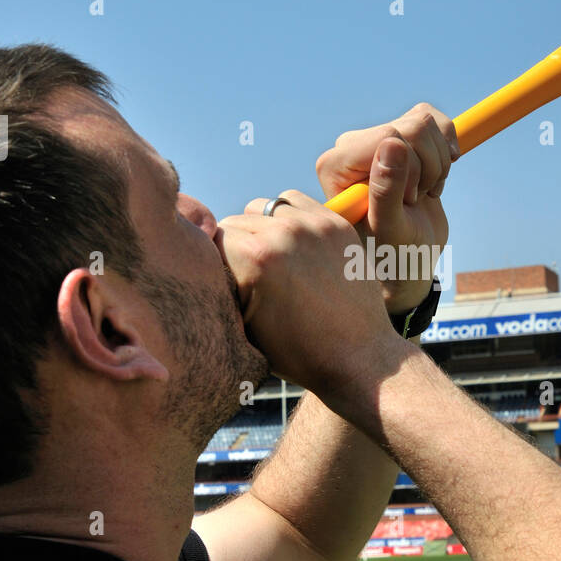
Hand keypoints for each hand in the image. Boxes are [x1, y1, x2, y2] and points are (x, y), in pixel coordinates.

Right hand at [215, 190, 411, 399]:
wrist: (359, 359)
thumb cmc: (298, 353)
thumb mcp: (244, 326)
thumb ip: (223, 286)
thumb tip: (202, 258)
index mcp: (255, 258)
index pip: (212, 239)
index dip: (215, 264)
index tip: (230, 285)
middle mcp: (284, 232)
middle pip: (235, 221)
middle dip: (236, 247)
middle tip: (252, 278)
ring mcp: (314, 224)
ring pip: (263, 207)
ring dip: (261, 228)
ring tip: (274, 261)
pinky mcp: (335, 223)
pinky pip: (294, 202)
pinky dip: (287, 218)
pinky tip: (294, 247)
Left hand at [315, 103, 457, 312]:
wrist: (406, 261)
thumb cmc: (390, 255)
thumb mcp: (390, 230)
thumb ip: (386, 191)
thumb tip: (393, 143)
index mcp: (336, 166)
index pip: (389, 137)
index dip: (411, 169)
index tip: (407, 201)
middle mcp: (351, 147)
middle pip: (411, 126)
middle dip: (427, 167)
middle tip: (415, 199)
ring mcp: (376, 139)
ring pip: (425, 120)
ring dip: (437, 162)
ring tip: (421, 192)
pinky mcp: (401, 136)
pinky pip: (433, 119)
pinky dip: (446, 148)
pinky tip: (434, 176)